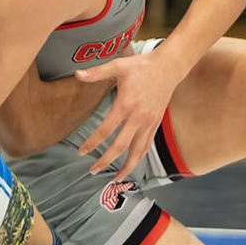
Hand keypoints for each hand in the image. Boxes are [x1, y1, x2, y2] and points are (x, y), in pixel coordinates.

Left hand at [73, 47, 181, 176]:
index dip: (92, 142)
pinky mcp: (156, 124)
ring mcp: (149, 123)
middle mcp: (138, 118)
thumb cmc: (142, 66)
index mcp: (126, 105)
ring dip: (126, 167)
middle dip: (106, 160)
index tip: (81, 151)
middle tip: (92, 170)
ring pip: (137, 151)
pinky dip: (139, 157)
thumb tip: (77, 74)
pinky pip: (147, 145)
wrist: (169, 68)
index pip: (106, 129)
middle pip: (120, 146)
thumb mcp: (119, 65)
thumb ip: (97, 72)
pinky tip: (132, 165)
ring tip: (116, 179)